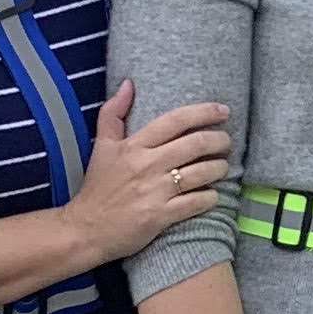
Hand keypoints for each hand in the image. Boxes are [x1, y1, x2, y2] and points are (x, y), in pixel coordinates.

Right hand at [63, 83, 232, 266]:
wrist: (86, 229)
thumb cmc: (97, 187)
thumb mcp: (102, 147)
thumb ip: (113, 113)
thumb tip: (128, 84)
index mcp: (133, 146)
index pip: (175, 120)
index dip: (204, 112)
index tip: (223, 111)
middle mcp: (146, 165)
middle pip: (195, 144)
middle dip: (219, 140)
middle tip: (227, 142)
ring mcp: (154, 191)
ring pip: (201, 172)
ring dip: (219, 167)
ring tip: (223, 166)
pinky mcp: (160, 216)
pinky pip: (196, 202)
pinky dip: (210, 197)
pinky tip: (213, 194)